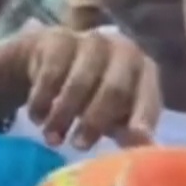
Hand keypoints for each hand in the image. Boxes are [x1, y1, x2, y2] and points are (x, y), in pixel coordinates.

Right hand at [0, 26, 160, 148]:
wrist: (49, 60)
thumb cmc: (94, 95)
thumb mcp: (115, 114)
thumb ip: (130, 132)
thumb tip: (143, 147)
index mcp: (145, 70)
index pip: (148, 97)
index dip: (141, 119)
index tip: (130, 142)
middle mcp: (124, 49)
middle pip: (114, 89)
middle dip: (95, 122)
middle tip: (79, 146)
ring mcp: (92, 40)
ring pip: (79, 84)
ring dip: (64, 116)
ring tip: (53, 138)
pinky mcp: (60, 38)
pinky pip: (51, 75)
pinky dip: (43, 101)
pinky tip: (37, 117)